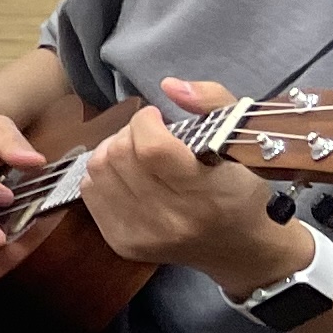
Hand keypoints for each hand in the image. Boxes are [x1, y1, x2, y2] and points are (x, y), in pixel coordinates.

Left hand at [79, 80, 296, 284]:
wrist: (240, 247)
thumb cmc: (241, 189)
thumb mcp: (242, 139)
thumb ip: (212, 102)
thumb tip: (169, 85)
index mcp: (205, 193)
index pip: (151, 148)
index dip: (145, 121)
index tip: (157, 117)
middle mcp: (171, 219)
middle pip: (119, 156)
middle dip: (129, 133)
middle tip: (147, 135)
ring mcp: (143, 235)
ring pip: (98, 170)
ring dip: (112, 150)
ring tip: (135, 152)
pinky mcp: (123, 243)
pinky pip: (90, 192)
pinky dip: (103, 174)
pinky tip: (126, 175)